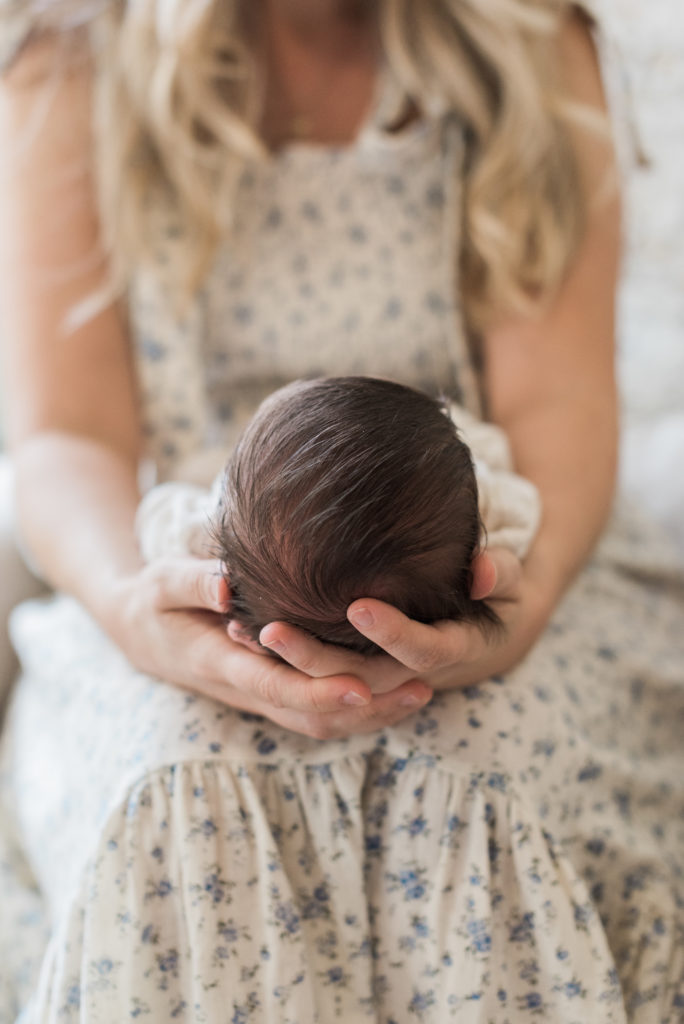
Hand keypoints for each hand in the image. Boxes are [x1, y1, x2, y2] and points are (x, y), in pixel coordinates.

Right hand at [106, 557, 432, 738]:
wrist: (142, 633)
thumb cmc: (156, 601)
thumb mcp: (163, 582)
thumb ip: (194, 581)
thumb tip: (227, 583)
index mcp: (218, 663)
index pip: (274, 685)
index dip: (318, 691)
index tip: (361, 688)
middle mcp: (245, 689)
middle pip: (310, 715)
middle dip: (366, 710)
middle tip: (419, 688)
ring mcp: (261, 695)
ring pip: (319, 722)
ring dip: (372, 714)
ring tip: (423, 691)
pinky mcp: (273, 690)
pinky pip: (318, 712)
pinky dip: (360, 709)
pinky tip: (396, 689)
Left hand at [248, 548, 544, 692]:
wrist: (479, 629)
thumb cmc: (491, 593)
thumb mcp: (508, 581)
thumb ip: (501, 571)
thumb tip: (483, 572)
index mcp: (452, 652)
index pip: (422, 654)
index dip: (393, 635)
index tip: (357, 607)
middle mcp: (410, 675)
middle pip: (359, 680)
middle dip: (314, 660)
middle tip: (270, 630)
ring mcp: (379, 677)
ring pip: (328, 686)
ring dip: (285, 667)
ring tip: (240, 632)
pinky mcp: (356, 671)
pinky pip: (315, 677)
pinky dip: (279, 663)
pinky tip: (240, 632)